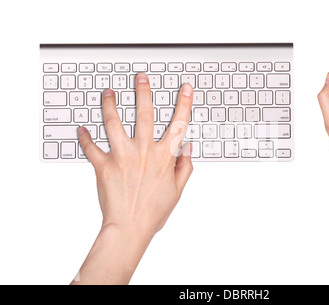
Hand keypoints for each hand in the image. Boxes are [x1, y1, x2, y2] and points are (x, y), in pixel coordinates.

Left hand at [72, 73, 193, 283]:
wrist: (129, 228)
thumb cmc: (153, 211)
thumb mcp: (177, 190)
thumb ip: (184, 166)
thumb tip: (187, 148)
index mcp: (164, 157)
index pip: (178, 124)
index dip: (184, 103)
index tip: (185, 88)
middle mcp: (143, 152)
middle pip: (144, 114)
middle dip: (143, 92)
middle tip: (140, 77)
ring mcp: (122, 157)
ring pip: (113, 123)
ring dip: (110, 105)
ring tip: (108, 93)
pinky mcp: (103, 166)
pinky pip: (90, 147)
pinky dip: (84, 137)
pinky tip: (82, 128)